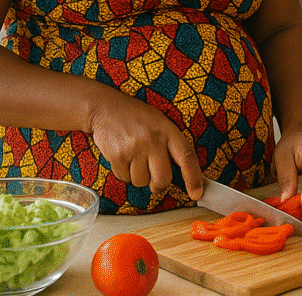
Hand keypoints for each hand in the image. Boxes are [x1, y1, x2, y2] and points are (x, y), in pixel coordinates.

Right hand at [87, 89, 203, 199]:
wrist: (105, 108)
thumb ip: (170, 145)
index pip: (186, 157)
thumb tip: (181, 173)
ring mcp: (135, 148)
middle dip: (158, 185)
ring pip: (142, 182)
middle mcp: (153, 140)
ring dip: (138, 176)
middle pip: (163, 179)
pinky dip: (123, 173)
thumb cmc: (136, 117)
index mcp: (168, 130)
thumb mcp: (159, 123)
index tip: (196, 194)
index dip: (193, 178)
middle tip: (154, 179)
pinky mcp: (117, 156)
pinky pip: (124, 178)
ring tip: (134, 157)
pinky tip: (122, 156)